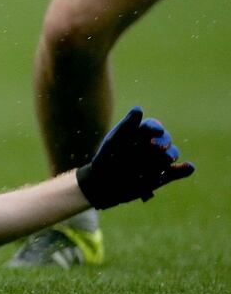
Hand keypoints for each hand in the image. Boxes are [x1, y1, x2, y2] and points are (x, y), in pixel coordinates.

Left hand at [76, 106, 194, 209]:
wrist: (104, 184)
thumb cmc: (107, 159)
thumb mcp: (114, 142)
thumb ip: (126, 126)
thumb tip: (139, 109)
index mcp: (140, 133)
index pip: (153, 126)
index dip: (155, 128)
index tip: (155, 131)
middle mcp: (153, 145)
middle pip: (165, 138)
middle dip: (163, 141)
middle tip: (154, 146)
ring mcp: (159, 160)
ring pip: (172, 153)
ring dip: (169, 155)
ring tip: (162, 160)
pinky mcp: (164, 176)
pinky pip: (179, 171)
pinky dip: (185, 169)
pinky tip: (189, 167)